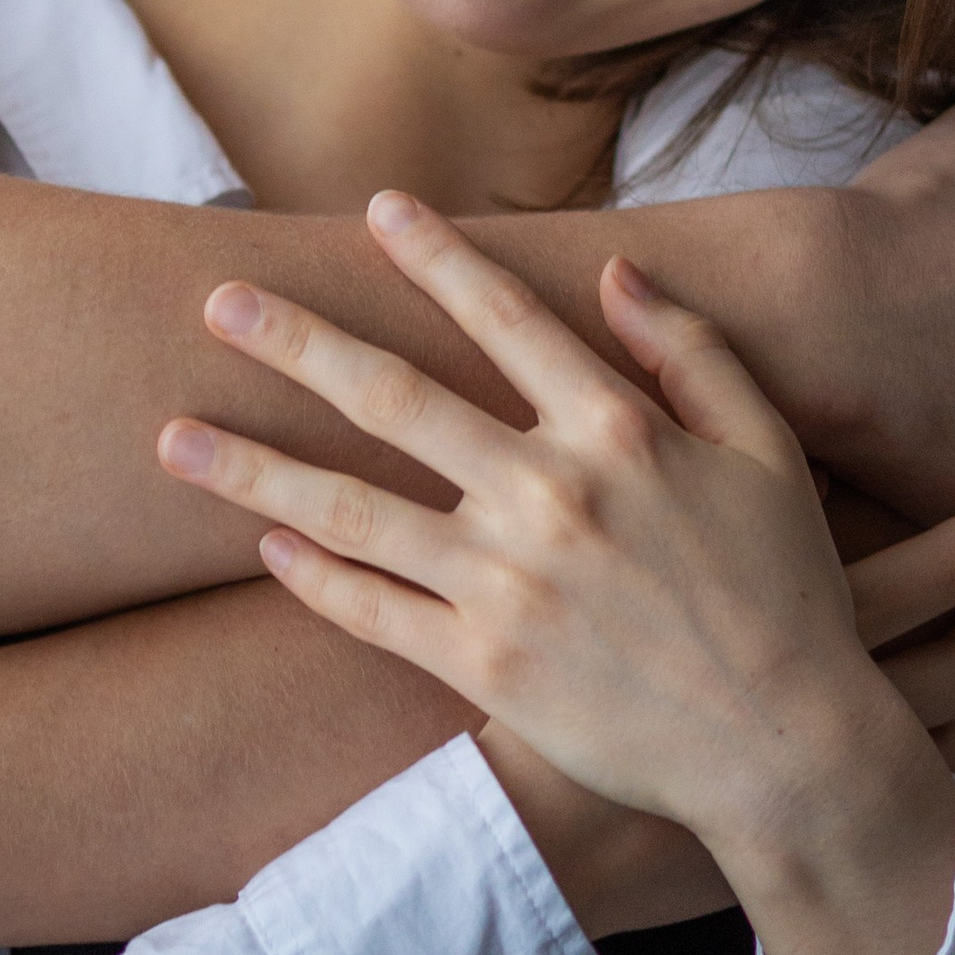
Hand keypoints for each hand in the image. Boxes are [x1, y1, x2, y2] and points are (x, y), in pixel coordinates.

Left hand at [158, 192, 954, 954]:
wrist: (784, 745)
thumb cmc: (785, 589)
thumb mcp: (765, 449)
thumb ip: (692, 352)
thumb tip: (617, 272)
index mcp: (617, 433)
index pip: (504, 319)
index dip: (438, 257)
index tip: (377, 209)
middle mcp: (548, 497)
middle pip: (394, 400)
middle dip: (296, 344)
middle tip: (218, 301)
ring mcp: (507, 585)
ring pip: (350, 512)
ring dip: (253, 470)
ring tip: (170, 438)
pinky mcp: (484, 666)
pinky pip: (375, 613)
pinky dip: (314, 581)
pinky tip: (265, 547)